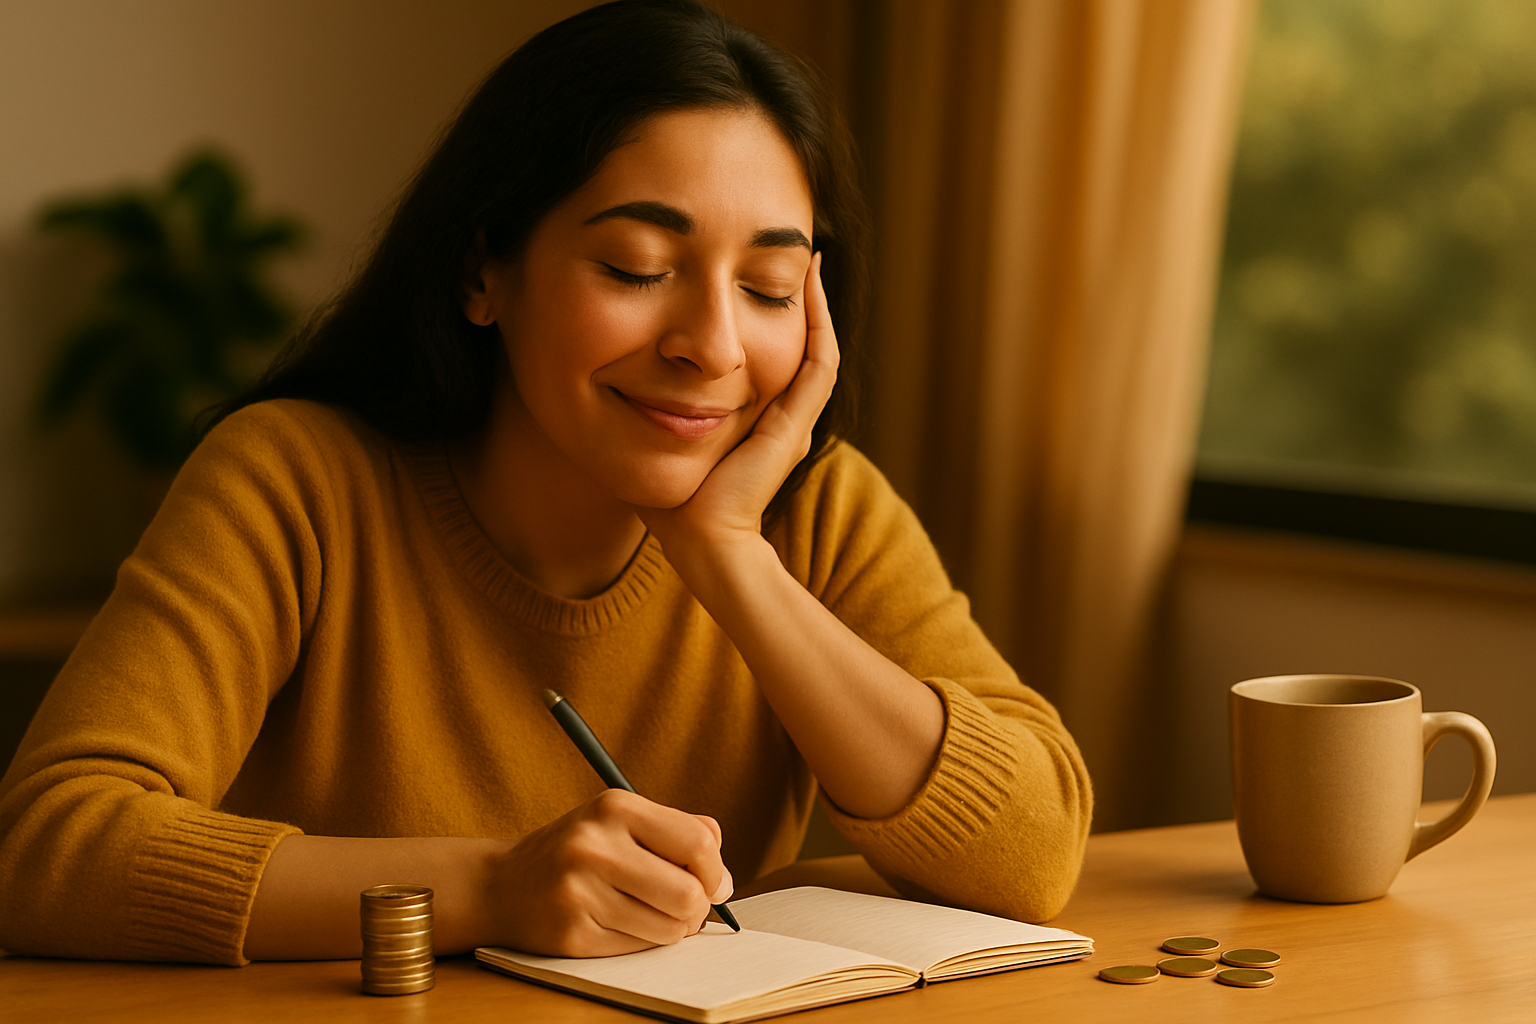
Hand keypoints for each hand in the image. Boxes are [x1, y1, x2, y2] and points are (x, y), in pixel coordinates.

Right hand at [484, 789, 733, 956]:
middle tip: (687, 906)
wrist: (501, 885)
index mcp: (615, 807)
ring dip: (672, 928)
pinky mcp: (572, 935)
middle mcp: (595, 846)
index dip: (716, 870)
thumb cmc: (576, 850)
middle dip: (697, 907)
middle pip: (688, 893)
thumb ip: (678, 829)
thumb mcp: (619, 819)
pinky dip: (642, 942)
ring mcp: (580, 892)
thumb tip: (722, 870)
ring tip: (653, 913)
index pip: (697, 843)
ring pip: (668, 929)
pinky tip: (622, 924)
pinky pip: (638, 949)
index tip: (714, 883)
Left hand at [638, 252, 838, 553]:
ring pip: (814, 347)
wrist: (699, 542)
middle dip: (795, 300)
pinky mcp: (793, 425)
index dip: (766, 315)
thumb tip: (608, 370)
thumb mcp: (657, 434)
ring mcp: (792, 420)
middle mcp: (782, 417)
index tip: (749, 275)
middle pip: (798, 346)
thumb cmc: (670, 502)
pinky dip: (817, 321)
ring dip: (814, 302)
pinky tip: (809, 281)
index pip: (768, 355)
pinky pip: (817, 362)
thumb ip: (646, 405)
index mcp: (756, 421)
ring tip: (808, 259)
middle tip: (792, 255)